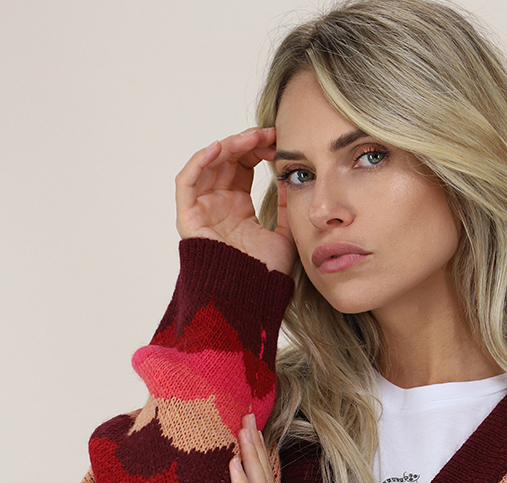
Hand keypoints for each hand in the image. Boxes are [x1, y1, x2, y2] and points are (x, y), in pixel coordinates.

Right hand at [175, 128, 295, 274]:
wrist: (249, 296)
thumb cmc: (265, 272)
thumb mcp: (285, 233)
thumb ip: (287, 207)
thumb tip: (293, 180)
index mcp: (239, 207)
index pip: (244, 166)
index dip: (259, 150)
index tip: (279, 141)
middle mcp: (219, 204)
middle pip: (227, 160)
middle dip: (247, 143)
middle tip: (268, 134)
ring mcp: (203, 209)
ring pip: (209, 164)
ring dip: (228, 146)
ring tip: (251, 139)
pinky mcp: (188, 216)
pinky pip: (187, 181)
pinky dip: (200, 161)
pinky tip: (220, 148)